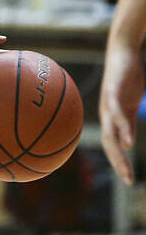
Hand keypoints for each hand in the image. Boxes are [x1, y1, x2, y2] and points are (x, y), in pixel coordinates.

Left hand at [99, 46, 144, 185]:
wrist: (122, 54)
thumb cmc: (125, 80)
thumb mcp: (129, 106)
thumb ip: (127, 124)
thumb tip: (126, 144)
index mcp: (110, 118)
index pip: (111, 145)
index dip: (118, 163)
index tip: (128, 179)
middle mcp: (105, 114)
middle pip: (109, 143)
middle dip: (118, 163)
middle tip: (128, 180)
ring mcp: (108, 104)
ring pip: (112, 132)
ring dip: (119, 152)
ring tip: (126, 168)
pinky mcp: (113, 93)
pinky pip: (117, 114)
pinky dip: (122, 129)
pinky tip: (128, 142)